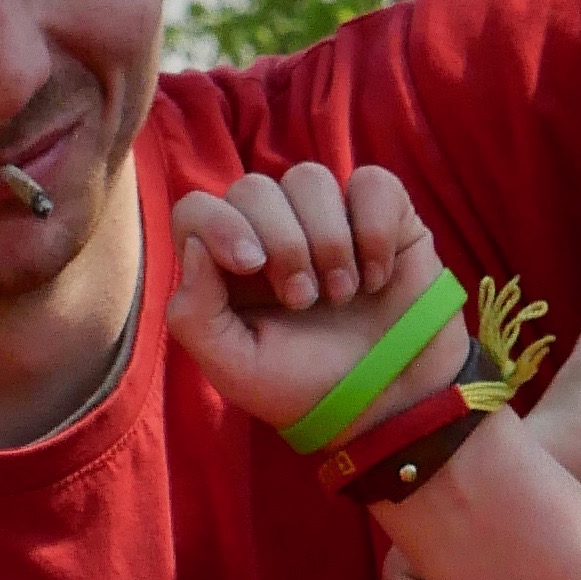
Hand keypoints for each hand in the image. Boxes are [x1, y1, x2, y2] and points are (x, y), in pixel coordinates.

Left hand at [167, 163, 466, 438]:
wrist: (387, 401)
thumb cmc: (305, 387)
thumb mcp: (236, 369)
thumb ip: (195, 315)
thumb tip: (193, 244)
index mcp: (226, 267)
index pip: (196, 210)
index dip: (218, 224)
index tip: (252, 264)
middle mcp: (270, 231)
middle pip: (254, 188)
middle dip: (282, 245)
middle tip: (304, 301)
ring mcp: (324, 215)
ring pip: (309, 179)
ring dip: (328, 242)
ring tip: (342, 297)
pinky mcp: (379, 209)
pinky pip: (370, 182)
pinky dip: (374, 232)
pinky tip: (376, 278)